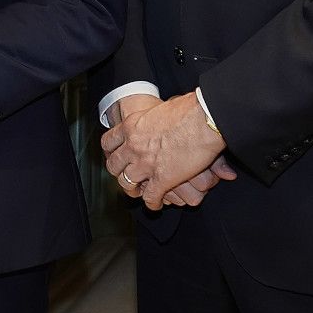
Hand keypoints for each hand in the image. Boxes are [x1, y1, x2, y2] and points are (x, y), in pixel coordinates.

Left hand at [100, 92, 224, 211]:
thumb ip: (154, 116)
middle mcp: (133, 146)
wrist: (204, 120)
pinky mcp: (162, 179)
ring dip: (132, 188)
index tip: (115, 154)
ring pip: (127, 183)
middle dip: (118, 171)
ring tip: (138, 191)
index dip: (111, 151)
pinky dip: (152, 203)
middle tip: (124, 174)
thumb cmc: (189, 109)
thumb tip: (161, 116)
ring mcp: (145, 164)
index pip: (108, 142)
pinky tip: (156, 203)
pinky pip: (150, 196)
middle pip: (113, 165)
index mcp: (132, 126)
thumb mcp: (161, 109)